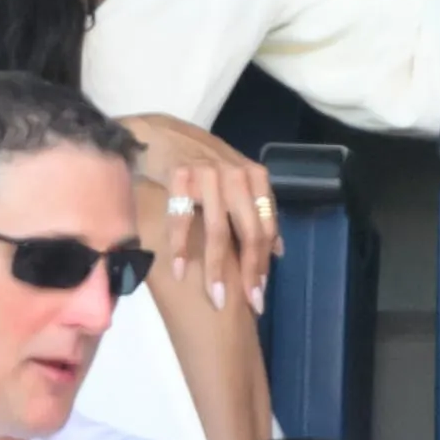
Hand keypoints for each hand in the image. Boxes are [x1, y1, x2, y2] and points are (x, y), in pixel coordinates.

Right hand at [120, 112, 280, 315]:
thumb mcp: (237, 183)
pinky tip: (179, 272)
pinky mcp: (179, 176)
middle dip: (249, 272)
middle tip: (247, 304)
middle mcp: (237, 175)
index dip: (263, 262)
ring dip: (216, 269)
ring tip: (216, 298)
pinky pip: (182, 219)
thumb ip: (257, 213)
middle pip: (248, 232)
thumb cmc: (202, 165)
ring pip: (217, 231)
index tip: (260, 293)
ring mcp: (208, 175)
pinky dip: (181, 247)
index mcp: (256, 178)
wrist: (161, 135)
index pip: (266, 227)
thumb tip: (278, 251)